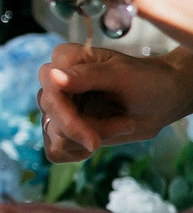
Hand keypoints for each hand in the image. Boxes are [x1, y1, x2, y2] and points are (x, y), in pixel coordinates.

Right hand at [36, 41, 192, 160]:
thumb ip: (86, 76)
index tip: (94, 141)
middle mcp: (54, 82)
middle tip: (126, 124)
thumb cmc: (146, 81)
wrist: (162, 101)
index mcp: (64, 60)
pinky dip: (79, 152)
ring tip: (121, 124)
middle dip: (91, 129)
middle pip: (53, 118)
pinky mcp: (61, 127)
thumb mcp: (121, 75)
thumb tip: (54, 76)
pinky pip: (55, 151)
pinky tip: (100, 138)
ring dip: (94, 137)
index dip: (68, 119)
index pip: (50, 93)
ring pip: (57, 137)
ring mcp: (57, 106)